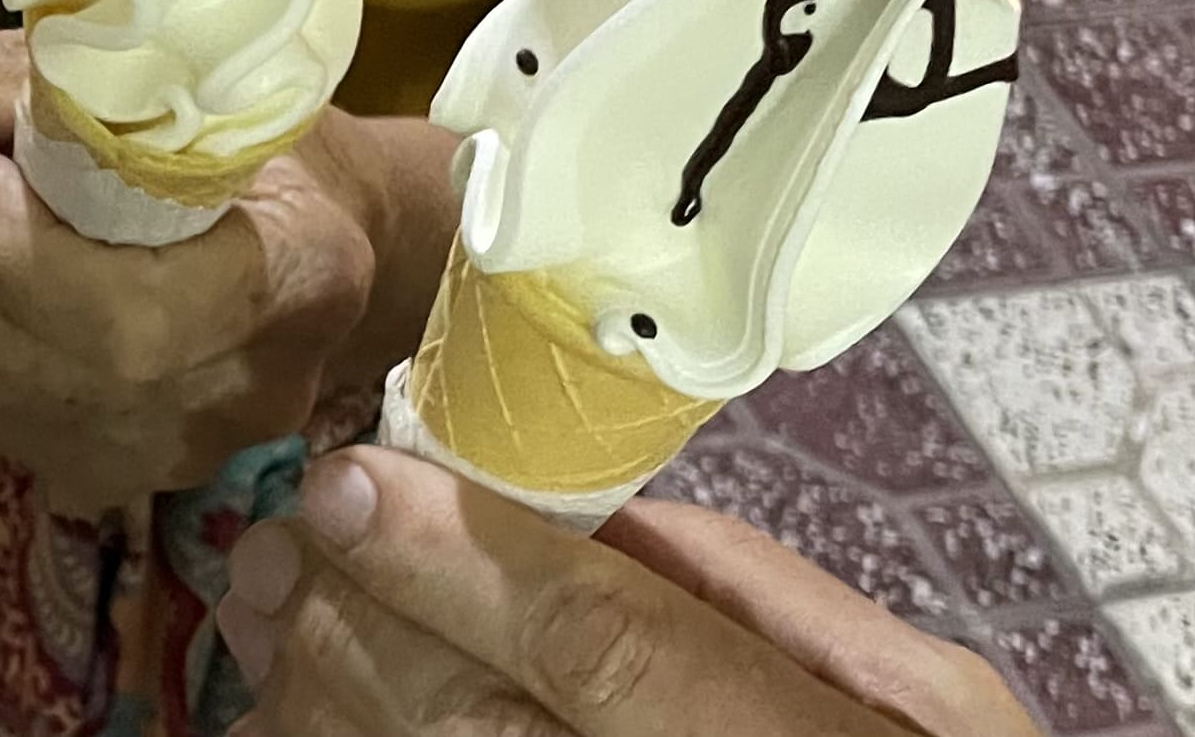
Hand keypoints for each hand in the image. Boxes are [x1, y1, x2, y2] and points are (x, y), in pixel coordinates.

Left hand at [0, 31, 437, 513]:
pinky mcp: (122, 480)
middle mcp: (252, 394)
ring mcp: (187, 455)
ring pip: (5, 399)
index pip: (131, 321)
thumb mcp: (160, 82)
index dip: (22, 253)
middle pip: (52, 367)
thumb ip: (22, 82)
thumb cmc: (247, 142)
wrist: (307, 241)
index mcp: (301, 276)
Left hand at [215, 447, 1040, 735]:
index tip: (350, 481)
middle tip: (285, 539)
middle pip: (474, 718)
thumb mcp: (920, 698)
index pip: (596, 640)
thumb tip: (575, 510)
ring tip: (274, 612)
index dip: (454, 557)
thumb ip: (756, 599)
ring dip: (323, 694)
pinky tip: (298, 709)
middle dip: (360, 616)